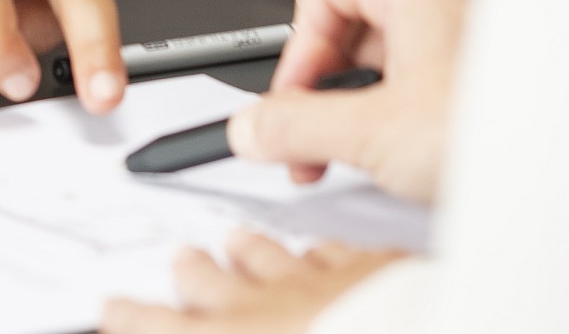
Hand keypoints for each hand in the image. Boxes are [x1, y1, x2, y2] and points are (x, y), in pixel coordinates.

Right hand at [98, 232, 407, 330]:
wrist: (451, 323)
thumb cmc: (366, 324)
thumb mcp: (259, 325)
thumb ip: (235, 295)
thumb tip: (200, 274)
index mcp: (241, 330)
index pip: (165, 322)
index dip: (135, 315)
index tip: (118, 308)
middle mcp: (277, 299)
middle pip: (218, 275)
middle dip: (195, 269)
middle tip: (181, 261)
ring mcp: (328, 279)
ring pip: (279, 256)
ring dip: (254, 251)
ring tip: (239, 243)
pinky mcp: (379, 271)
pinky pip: (341, 253)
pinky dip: (325, 252)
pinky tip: (327, 250)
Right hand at [229, 0, 467, 203]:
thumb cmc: (498, 132)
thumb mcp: (371, 133)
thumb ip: (295, 126)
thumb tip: (252, 127)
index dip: (296, 46)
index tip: (291, 100)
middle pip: (345, 24)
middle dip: (319, 89)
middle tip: (308, 139)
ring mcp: (462, 35)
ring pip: (378, 59)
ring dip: (353, 110)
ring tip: (353, 155)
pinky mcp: (475, 74)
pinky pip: (412, 81)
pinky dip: (389, 118)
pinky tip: (393, 158)